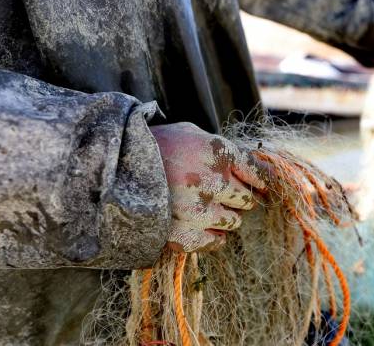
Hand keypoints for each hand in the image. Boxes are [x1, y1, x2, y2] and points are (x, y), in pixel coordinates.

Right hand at [150, 123, 265, 251]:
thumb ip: (222, 149)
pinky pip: (213, 241)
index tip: (260, 185)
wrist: (113, 166)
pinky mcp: (182, 233)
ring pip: (233, 222)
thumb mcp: (190, 133)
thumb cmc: (154, 146)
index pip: (255, 172)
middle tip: (221, 194)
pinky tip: (202, 226)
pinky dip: (212, 236)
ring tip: (205, 208)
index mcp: (217, 152)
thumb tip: (256, 168)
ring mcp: (198, 210)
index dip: (259, 180)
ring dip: (225, 216)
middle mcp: (213, 182)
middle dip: (238, 197)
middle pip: (246, 200)